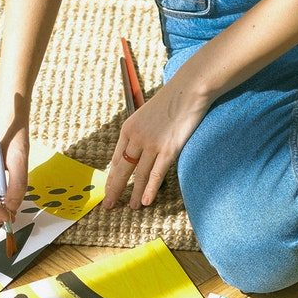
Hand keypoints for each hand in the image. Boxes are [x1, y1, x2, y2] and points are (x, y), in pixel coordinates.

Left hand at [102, 77, 211, 209]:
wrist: (188, 89)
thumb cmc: (171, 101)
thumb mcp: (147, 115)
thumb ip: (141, 132)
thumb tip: (138, 150)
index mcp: (128, 128)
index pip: (116, 158)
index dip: (111, 177)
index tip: (108, 189)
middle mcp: (136, 137)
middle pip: (122, 169)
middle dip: (114, 190)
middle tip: (109, 205)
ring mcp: (152, 144)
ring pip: (139, 175)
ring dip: (134, 194)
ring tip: (132, 208)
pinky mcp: (168, 150)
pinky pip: (156, 174)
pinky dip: (150, 190)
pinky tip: (145, 202)